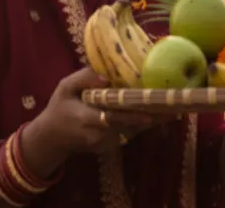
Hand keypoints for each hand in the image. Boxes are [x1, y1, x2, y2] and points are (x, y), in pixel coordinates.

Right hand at [27, 68, 167, 161]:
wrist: (52, 138)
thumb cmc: (59, 108)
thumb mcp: (64, 87)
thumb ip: (83, 78)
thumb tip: (106, 77)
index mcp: (85, 118)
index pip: (110, 118)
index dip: (130, 117)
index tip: (149, 113)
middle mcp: (97, 135)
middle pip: (128, 126)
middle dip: (150, 118)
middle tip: (172, 110)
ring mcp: (104, 144)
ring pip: (131, 131)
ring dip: (151, 122)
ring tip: (172, 111)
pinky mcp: (109, 147)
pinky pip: (128, 134)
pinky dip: (142, 125)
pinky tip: (159, 116)